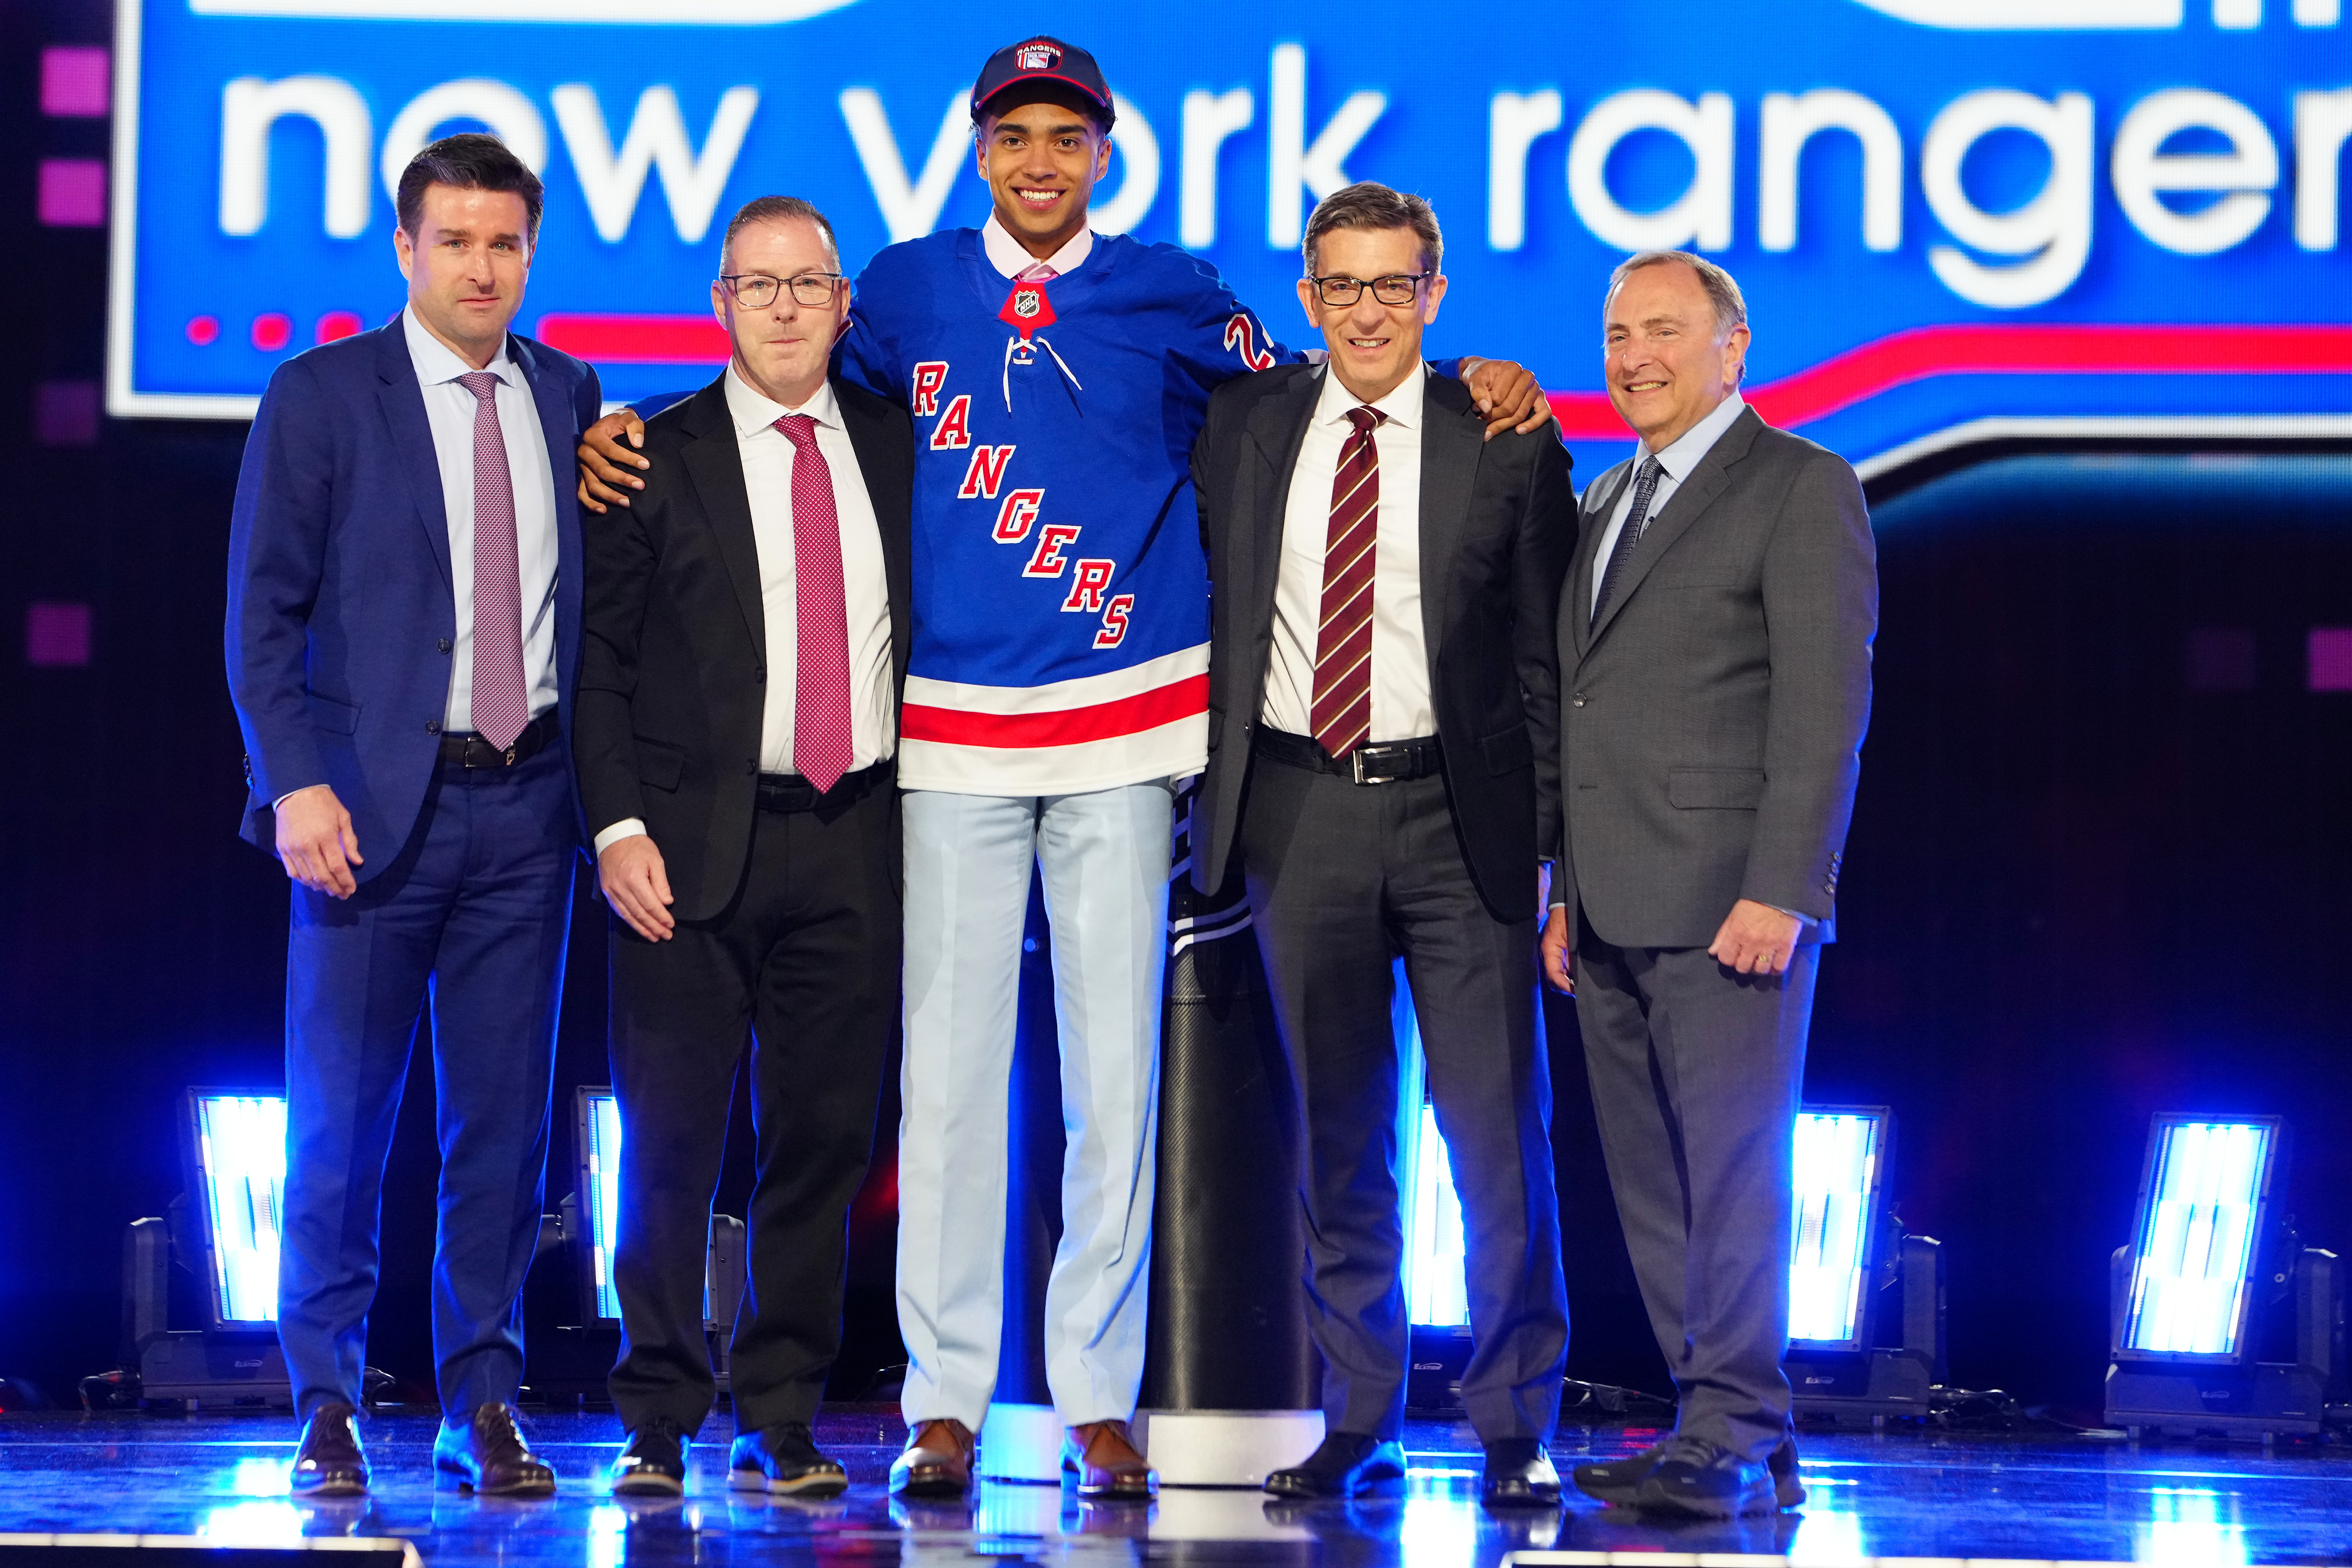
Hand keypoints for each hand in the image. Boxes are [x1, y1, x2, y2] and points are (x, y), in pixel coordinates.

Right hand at [274, 784, 361, 898]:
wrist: (295, 791)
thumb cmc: (323, 802)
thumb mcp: (343, 817)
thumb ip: (350, 841)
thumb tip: (357, 862)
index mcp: (325, 836)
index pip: (338, 867)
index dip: (346, 881)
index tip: (352, 889)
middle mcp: (307, 845)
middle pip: (322, 875)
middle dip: (334, 888)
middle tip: (343, 894)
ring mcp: (292, 848)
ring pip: (307, 877)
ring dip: (319, 887)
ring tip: (330, 890)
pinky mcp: (282, 849)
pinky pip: (292, 871)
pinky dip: (303, 880)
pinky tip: (312, 883)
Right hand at [577, 410, 648, 513]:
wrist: (609, 428)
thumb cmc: (619, 424)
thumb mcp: (628, 417)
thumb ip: (634, 426)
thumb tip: (638, 443)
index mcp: (592, 435)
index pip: (610, 449)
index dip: (628, 458)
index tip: (646, 465)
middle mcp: (584, 451)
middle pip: (601, 470)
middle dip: (621, 479)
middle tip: (641, 485)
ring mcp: (581, 466)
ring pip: (592, 484)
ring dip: (609, 495)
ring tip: (627, 503)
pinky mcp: (581, 477)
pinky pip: (581, 493)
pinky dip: (590, 503)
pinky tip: (604, 510)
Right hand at [598, 834, 675, 940]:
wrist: (614, 837)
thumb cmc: (638, 847)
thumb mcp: (655, 860)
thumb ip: (661, 883)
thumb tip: (666, 903)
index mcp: (634, 878)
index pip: (650, 904)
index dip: (661, 917)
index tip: (670, 925)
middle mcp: (621, 887)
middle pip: (639, 913)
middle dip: (653, 927)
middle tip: (665, 936)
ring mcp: (611, 890)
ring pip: (628, 915)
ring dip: (641, 928)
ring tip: (653, 937)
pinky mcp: (606, 891)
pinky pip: (618, 910)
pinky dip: (629, 921)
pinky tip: (638, 927)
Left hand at [1459, 357, 1556, 440]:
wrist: (1486, 373)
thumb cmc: (1480, 376)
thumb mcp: (1473, 379)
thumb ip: (1477, 391)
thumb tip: (1486, 408)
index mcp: (1512, 368)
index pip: (1499, 398)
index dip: (1485, 407)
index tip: (1474, 409)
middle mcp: (1527, 376)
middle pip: (1510, 408)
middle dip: (1493, 418)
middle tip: (1480, 421)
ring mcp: (1535, 387)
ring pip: (1521, 414)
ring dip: (1503, 424)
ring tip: (1489, 428)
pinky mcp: (1540, 398)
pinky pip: (1544, 413)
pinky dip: (1532, 424)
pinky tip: (1519, 431)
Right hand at [1539, 906, 1572, 993]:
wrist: (1566, 904)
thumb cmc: (1568, 917)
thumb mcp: (1571, 938)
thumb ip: (1571, 958)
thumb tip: (1574, 978)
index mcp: (1548, 950)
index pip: (1553, 975)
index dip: (1564, 985)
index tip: (1577, 991)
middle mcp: (1547, 954)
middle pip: (1552, 979)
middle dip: (1564, 987)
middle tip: (1579, 992)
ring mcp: (1551, 953)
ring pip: (1556, 975)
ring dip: (1566, 982)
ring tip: (1580, 986)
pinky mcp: (1557, 951)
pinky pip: (1560, 968)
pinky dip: (1568, 975)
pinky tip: (1578, 976)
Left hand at [1708, 898, 1802, 975]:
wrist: (1779, 894)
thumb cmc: (1754, 904)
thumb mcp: (1734, 915)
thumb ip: (1723, 935)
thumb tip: (1713, 952)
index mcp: (1736, 933)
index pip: (1726, 959)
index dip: (1728, 960)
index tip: (1733, 957)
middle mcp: (1751, 941)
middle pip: (1743, 968)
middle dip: (1743, 966)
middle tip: (1747, 960)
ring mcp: (1769, 945)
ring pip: (1760, 970)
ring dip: (1759, 969)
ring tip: (1760, 962)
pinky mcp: (1786, 946)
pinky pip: (1779, 967)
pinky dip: (1776, 970)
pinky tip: (1774, 965)